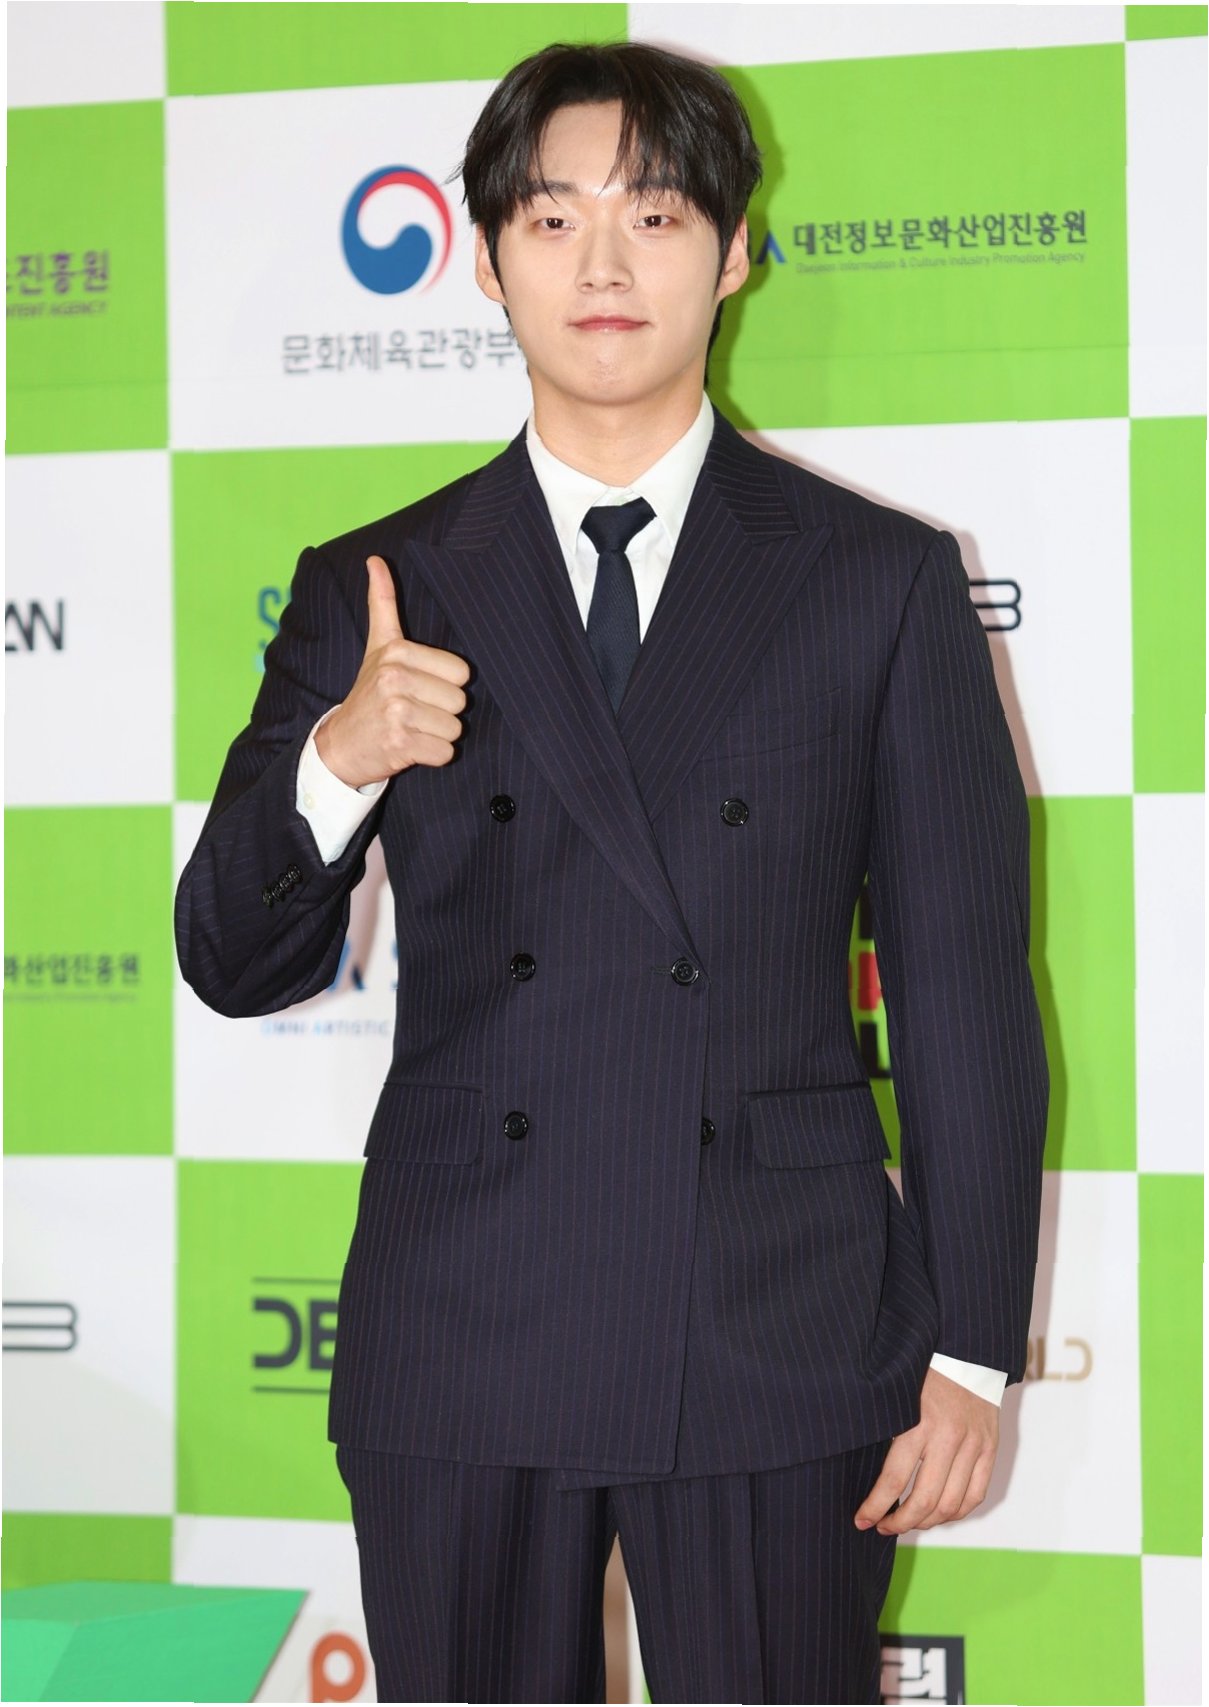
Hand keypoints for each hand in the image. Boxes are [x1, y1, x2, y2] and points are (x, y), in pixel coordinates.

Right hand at [317, 555, 470, 788]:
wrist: (340, 743)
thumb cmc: (368, 693)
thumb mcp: (378, 645)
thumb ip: (383, 603)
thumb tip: (376, 559)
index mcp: (397, 652)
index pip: (462, 672)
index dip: (446, 685)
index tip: (419, 688)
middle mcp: (395, 678)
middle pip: (460, 701)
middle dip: (442, 712)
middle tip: (413, 712)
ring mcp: (396, 712)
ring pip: (454, 728)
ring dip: (438, 736)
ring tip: (411, 729)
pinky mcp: (400, 743)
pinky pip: (445, 753)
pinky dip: (433, 756)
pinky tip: (410, 748)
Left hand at [854, 1366, 997, 1534]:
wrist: (966, 1353)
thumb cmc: (922, 1372)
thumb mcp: (897, 1397)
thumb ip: (888, 1431)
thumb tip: (868, 1474)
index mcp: (918, 1423)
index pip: (895, 1480)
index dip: (876, 1507)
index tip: (862, 1520)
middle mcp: (948, 1438)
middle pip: (925, 1501)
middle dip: (900, 1522)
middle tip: (884, 1527)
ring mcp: (973, 1445)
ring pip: (951, 1505)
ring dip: (927, 1523)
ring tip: (909, 1523)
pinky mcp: (990, 1450)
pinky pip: (975, 1496)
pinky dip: (956, 1513)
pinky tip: (938, 1515)